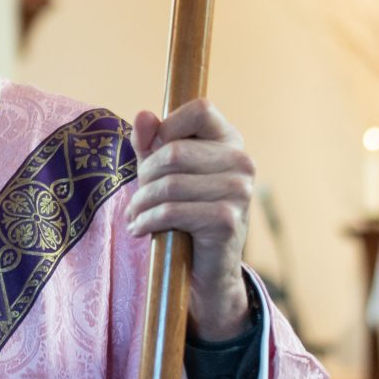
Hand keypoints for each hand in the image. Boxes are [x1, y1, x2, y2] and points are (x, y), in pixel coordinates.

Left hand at [124, 99, 256, 341]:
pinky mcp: (227, 220)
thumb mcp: (162, 171)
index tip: (153, 154)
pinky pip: (171, 211)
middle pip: (174, 151)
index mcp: (230, 141)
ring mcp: (239, 191)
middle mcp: (242, 162)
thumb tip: (144, 115)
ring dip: (141, 203)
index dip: (168, 128)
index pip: (200, 109)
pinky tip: (140, 228)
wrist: (206, 268)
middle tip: (137, 197)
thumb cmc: (183, 210)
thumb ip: (151, 142)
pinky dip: (146, 220)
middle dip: (145, 176)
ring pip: (169, 184)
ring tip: (136, 215)